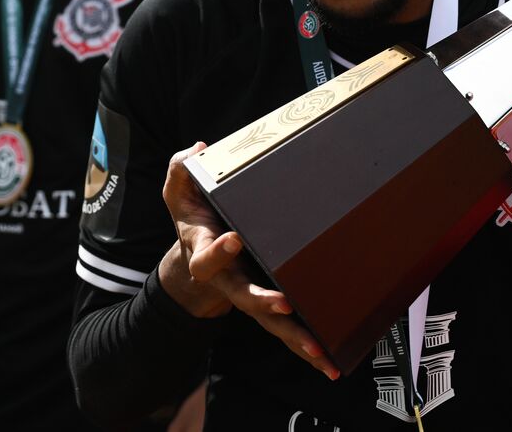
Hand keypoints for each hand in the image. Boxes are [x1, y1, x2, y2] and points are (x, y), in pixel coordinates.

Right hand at [159, 143, 338, 379]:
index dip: (218, 250)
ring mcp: (248, 295)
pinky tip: (331, 361)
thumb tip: (196, 151)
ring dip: (295, 338)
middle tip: (283, 305)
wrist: (195, 255)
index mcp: (204, 254)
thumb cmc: (195, 217)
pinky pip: (286, 329)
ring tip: (320, 352)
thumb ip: (181, 170)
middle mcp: (227, 280)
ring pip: (270, 322)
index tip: (234, 239)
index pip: (207, 256)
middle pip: (243, 297)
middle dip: (263, 302)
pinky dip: (307, 347)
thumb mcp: (179, 191)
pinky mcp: (268, 304)